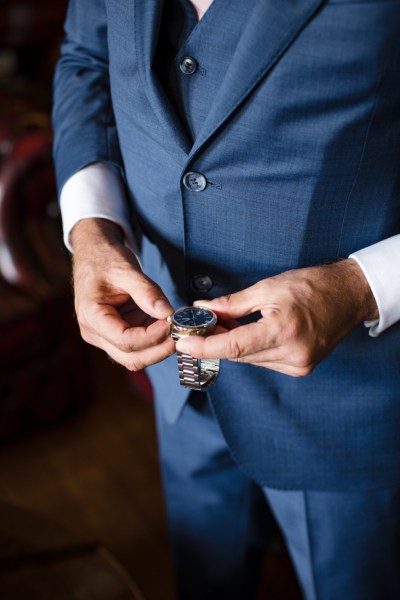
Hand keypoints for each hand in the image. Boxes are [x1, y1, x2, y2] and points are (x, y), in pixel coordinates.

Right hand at [71, 218, 174, 369]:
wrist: (94, 253)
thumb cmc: (104, 258)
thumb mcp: (126, 269)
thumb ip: (146, 292)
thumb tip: (167, 313)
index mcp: (91, 316)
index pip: (124, 340)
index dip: (151, 336)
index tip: (171, 323)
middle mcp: (95, 332)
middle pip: (130, 358)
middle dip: (158, 350)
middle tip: (181, 334)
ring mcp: (105, 336)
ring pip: (135, 356)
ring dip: (158, 347)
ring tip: (177, 328)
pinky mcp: (117, 333)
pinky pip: (138, 345)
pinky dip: (155, 339)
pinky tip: (168, 325)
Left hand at [176, 260, 378, 376]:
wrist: (348, 296)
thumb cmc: (311, 286)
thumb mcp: (268, 288)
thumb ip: (232, 304)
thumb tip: (202, 308)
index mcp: (283, 330)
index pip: (235, 346)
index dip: (205, 347)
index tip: (183, 343)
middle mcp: (292, 354)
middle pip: (239, 355)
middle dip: (216, 341)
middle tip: (200, 324)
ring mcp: (298, 365)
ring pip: (250, 360)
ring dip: (234, 345)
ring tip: (225, 324)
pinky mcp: (301, 369)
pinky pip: (264, 361)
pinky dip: (252, 350)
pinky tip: (249, 333)